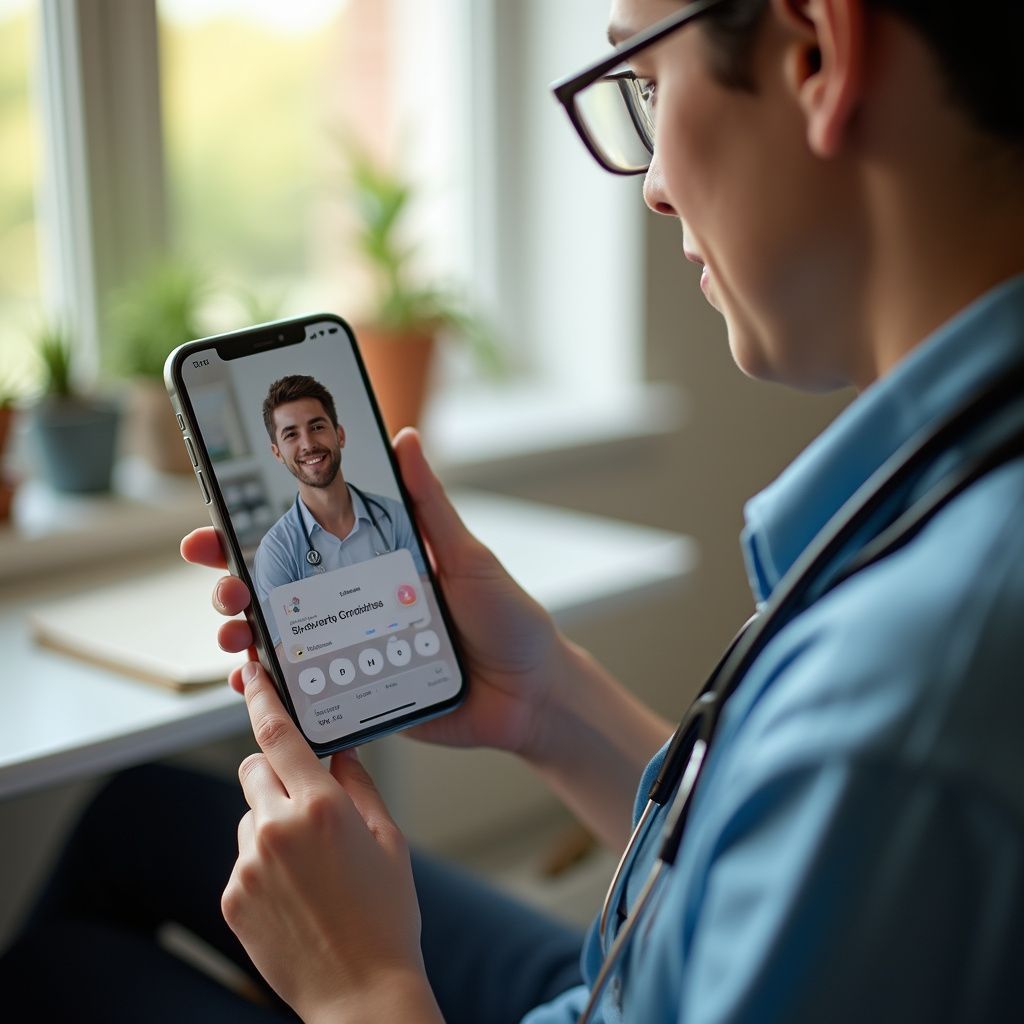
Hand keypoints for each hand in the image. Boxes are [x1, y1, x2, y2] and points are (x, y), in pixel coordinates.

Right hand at [181, 429, 567, 756]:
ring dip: (246, 635)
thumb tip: (406, 437)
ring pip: (286, 641)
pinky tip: (255, 680)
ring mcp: (355, 652)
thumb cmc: (507, 620)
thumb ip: (430, 505)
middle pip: (282, 591)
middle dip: (236, 583)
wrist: (532, 696)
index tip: (218, 517)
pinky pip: (308, 693)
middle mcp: (359, 606)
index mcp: (378, 565)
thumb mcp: (466, 557)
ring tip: (236, 633)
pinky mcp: (362, 694)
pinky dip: (275, 689)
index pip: (307, 539)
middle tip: (224, 583)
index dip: (256, 529)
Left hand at [223, 661, 440, 1022]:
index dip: (262, 698)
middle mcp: (276, 827)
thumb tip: (342, 752)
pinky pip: (243, 859)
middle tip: (309, 804)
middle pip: (254, 770)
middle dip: (277, 774)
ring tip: (311, 867)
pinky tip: (296, 894)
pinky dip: (263, 864)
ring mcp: (249, 865)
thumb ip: (360, 785)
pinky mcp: (232, 897)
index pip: (278, 735)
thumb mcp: (389, 839)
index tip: (252, 674)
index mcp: (320, 806)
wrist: (360, 991)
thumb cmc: (386, 915)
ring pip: (250, 816)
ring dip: (271, 824)